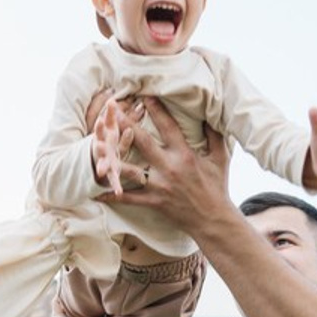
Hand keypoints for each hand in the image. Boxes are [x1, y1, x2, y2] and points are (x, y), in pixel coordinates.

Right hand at [89, 96, 138, 194]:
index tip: (101, 119)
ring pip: (103, 165)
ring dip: (103, 167)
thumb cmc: (107, 141)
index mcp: (102, 137)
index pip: (100, 129)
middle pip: (98, 147)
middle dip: (99, 146)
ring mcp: (104, 162)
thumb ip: (111, 116)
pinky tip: (119, 193)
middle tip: (98, 144)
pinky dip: (115, 186)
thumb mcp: (109, 128)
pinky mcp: (109, 174)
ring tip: (102, 171)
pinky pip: (113, 181)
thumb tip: (113, 99)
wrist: (93, 161)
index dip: (100, 124)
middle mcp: (101, 150)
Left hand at [100, 96, 232, 233]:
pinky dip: (113, 196)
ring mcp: (159, 185)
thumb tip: (211, 114)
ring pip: (130, 169)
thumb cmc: (218, 187)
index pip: (168, 126)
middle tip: (111, 110)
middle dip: (125, 124)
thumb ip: (214, 135)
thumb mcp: (220, 158)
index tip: (144, 95)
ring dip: (112, 158)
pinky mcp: (153, 201)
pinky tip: (97, 192)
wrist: (214, 220)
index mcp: (185, 154)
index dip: (156, 109)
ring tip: (96, 147)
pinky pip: (129, 198)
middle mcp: (169, 167)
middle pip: (142, 141)